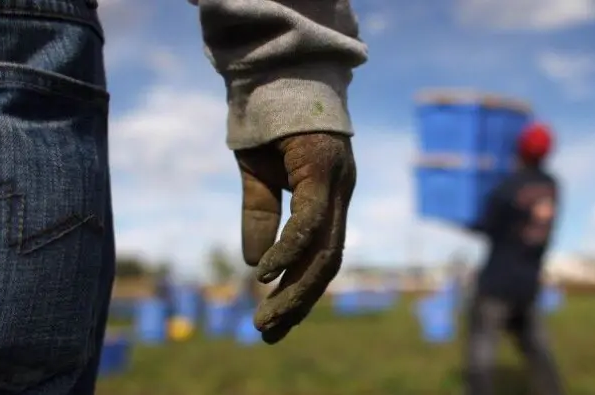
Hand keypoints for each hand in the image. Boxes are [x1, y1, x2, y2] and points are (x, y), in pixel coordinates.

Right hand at [234, 133, 355, 343]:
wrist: (275, 74)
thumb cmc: (269, 124)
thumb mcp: (258, 178)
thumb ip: (259, 217)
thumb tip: (254, 265)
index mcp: (329, 198)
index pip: (323, 255)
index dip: (301, 291)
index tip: (276, 319)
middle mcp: (340, 195)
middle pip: (328, 262)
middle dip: (300, 302)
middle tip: (269, 334)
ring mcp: (336, 182)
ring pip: (325, 249)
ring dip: (296, 289)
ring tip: (267, 320)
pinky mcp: (322, 167)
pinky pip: (310, 218)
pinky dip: (289, 249)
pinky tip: (266, 274)